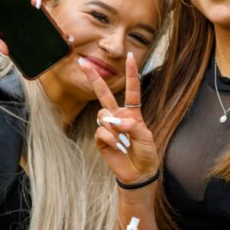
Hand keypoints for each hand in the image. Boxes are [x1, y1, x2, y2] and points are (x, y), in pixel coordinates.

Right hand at [77, 51, 158, 184]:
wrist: (138, 173)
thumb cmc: (146, 153)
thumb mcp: (146, 137)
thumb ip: (133, 125)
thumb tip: (115, 121)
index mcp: (132, 113)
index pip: (131, 90)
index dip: (131, 73)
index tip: (130, 56)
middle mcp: (118, 116)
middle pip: (104, 93)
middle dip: (94, 77)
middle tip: (83, 62)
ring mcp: (108, 127)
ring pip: (103, 114)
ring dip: (113, 126)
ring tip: (123, 139)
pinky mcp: (101, 140)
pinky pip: (101, 131)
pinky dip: (110, 138)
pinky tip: (116, 146)